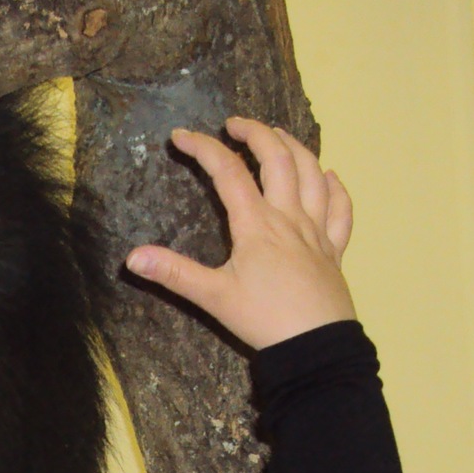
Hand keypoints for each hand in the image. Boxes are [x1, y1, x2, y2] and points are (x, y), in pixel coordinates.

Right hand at [124, 118, 356, 349]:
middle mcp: (289, 217)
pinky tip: (329, 177)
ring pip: (312, 174)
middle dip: (255, 133)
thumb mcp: (213, 297)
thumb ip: (173, 273)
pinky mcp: (334, 250)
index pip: (227, 171)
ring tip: (278, 135)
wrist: (315, 347)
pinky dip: (335, 188)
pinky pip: (341, 210)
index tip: (181, 137)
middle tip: (234, 125)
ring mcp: (316, 231)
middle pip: (277, 158)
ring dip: (295, 147)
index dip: (202, 147)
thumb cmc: (264, 320)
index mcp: (256, 224)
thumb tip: (132, 258)